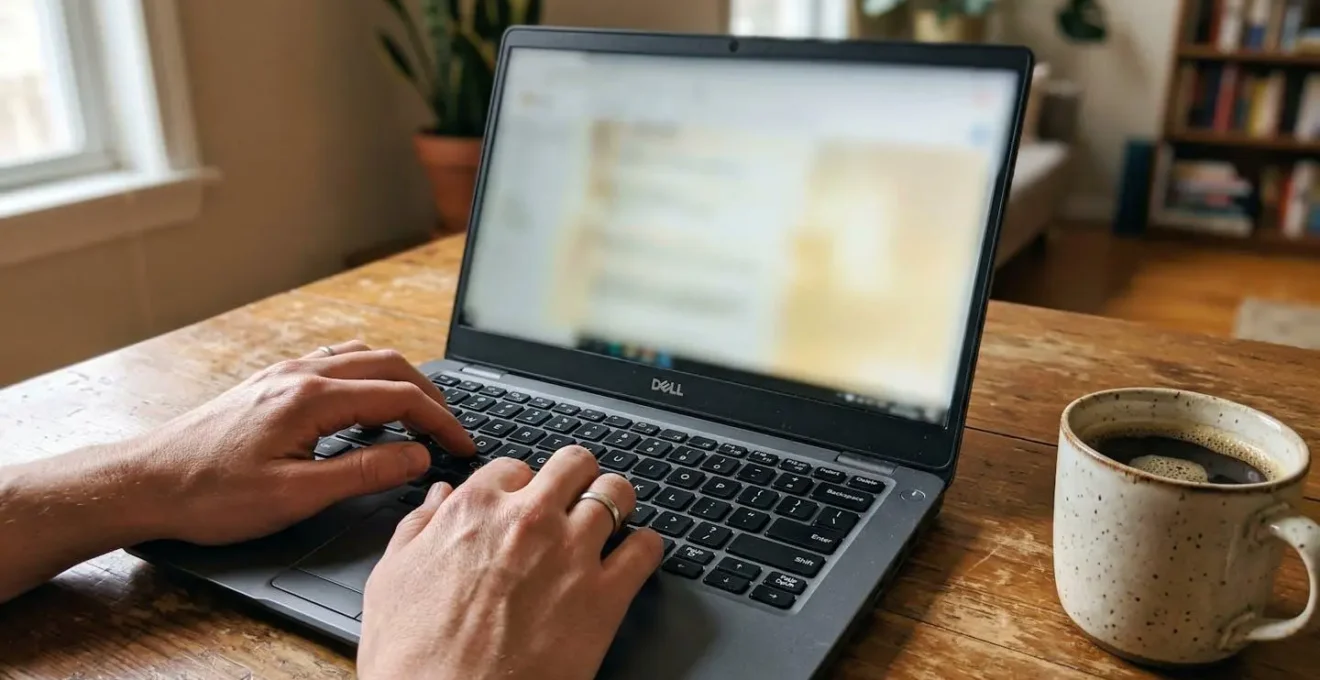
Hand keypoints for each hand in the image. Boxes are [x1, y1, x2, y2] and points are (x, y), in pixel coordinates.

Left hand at [126, 341, 473, 544]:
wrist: (143, 482)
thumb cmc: (210, 495)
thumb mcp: (296, 496)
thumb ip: (364, 472)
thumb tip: (416, 455)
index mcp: (313, 398)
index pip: (400, 397)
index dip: (441, 421)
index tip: (463, 445)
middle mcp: (301, 374)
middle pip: (389, 366)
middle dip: (430, 395)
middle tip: (451, 430)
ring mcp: (283, 374)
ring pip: (362, 357)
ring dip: (399, 381)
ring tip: (419, 415)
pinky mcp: (269, 383)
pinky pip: (334, 363)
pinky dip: (367, 378)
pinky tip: (365, 405)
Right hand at [358, 445, 664, 679]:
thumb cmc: (413, 658)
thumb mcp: (391, 580)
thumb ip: (416, 528)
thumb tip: (438, 499)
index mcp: (475, 511)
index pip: (515, 467)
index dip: (522, 485)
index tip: (526, 502)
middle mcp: (528, 521)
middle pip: (574, 464)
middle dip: (577, 477)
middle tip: (577, 497)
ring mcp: (571, 554)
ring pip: (617, 492)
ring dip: (617, 502)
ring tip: (614, 518)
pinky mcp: (605, 597)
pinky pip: (647, 548)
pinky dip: (646, 547)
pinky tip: (636, 556)